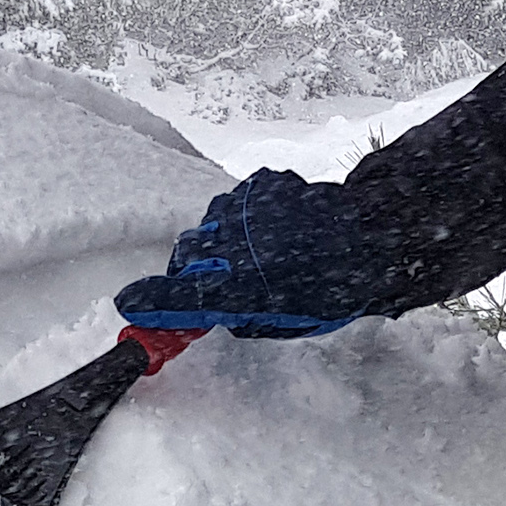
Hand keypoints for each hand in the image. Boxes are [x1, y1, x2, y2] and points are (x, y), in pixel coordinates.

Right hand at [113, 168, 374, 339]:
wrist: (375, 235)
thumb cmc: (333, 289)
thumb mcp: (287, 320)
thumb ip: (242, 317)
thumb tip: (217, 313)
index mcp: (239, 284)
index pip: (179, 294)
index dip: (152, 301)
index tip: (130, 304)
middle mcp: (233, 241)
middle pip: (188, 254)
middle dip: (194, 270)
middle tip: (216, 284)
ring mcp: (244, 208)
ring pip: (210, 225)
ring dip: (221, 241)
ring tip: (257, 253)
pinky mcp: (259, 185)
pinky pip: (236, 204)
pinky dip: (245, 219)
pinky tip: (274, 229)